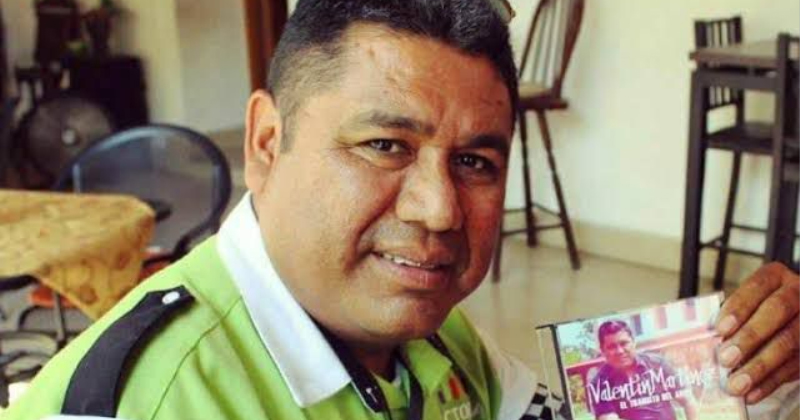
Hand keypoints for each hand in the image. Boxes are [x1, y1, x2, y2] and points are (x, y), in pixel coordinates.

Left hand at [715, 263, 798, 403]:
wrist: (792, 320)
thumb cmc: (756, 312)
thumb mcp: (746, 304)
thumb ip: (728, 316)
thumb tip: (701, 339)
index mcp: (775, 277)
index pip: (757, 287)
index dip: (739, 307)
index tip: (720, 329)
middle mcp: (798, 294)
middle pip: (777, 311)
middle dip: (750, 336)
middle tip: (725, 358)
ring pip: (789, 342)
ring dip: (759, 366)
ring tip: (736, 384)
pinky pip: (796, 366)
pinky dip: (771, 382)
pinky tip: (752, 393)